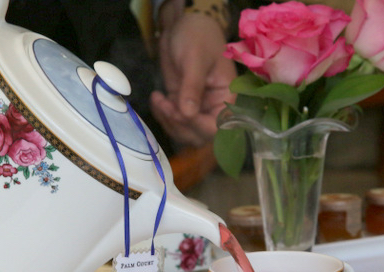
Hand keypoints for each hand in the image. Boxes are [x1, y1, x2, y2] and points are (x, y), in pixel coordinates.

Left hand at [151, 4, 235, 147]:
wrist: (183, 25)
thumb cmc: (197, 36)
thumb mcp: (195, 59)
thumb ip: (192, 86)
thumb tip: (188, 114)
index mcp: (228, 97)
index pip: (219, 125)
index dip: (200, 125)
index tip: (181, 113)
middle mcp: (214, 107)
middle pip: (199, 134)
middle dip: (179, 124)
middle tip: (165, 104)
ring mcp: (197, 108)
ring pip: (183, 131)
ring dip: (167, 121)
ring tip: (158, 99)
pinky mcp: (181, 105)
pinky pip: (172, 121)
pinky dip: (161, 115)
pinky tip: (156, 99)